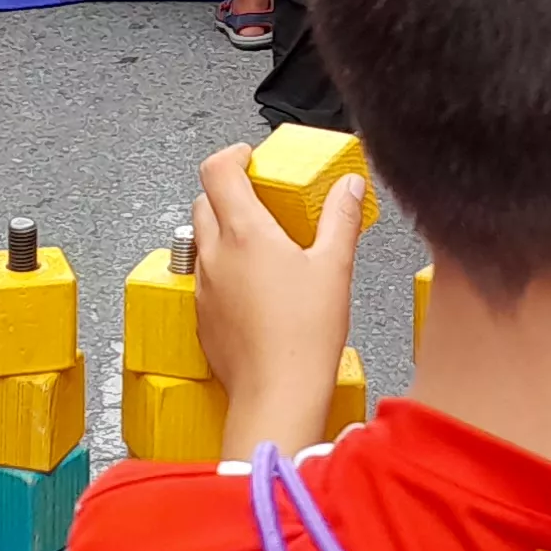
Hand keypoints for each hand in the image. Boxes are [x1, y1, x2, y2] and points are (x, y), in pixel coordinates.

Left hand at [191, 145, 361, 457]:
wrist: (277, 395)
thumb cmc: (304, 338)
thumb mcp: (335, 267)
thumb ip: (341, 218)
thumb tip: (348, 187)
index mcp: (245, 234)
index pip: (217, 170)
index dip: (232, 155)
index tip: (250, 158)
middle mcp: (216, 256)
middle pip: (204, 201)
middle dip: (229, 191)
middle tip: (262, 199)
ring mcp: (204, 287)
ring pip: (201, 240)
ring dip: (224, 230)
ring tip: (262, 244)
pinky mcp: (202, 316)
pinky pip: (205, 277)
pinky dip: (223, 268)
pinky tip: (255, 287)